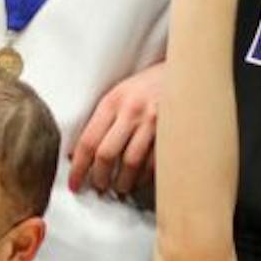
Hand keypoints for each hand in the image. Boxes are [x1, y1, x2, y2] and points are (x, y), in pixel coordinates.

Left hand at [69, 63, 160, 197]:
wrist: (186, 72)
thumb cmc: (151, 86)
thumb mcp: (122, 93)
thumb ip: (104, 120)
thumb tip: (81, 154)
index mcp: (113, 101)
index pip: (88, 141)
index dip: (78, 168)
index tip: (74, 183)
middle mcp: (132, 111)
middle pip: (107, 154)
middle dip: (99, 178)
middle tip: (99, 187)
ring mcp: (154, 122)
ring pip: (131, 163)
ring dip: (123, 182)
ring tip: (120, 187)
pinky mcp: (172, 132)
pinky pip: (154, 163)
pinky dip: (144, 178)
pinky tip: (140, 180)